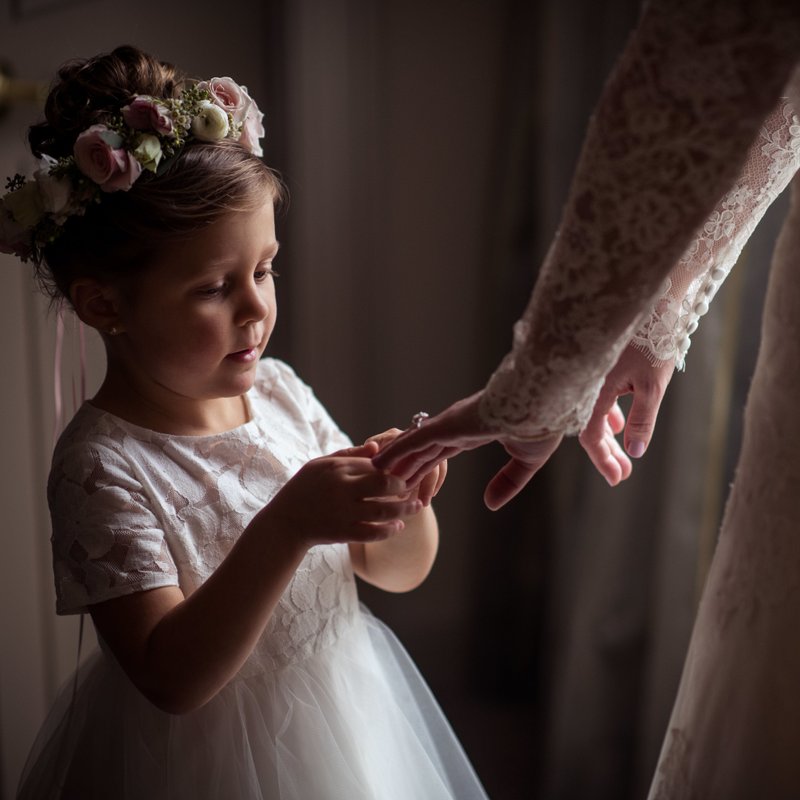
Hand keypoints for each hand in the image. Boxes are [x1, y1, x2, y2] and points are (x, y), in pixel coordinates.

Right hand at [266, 442, 420, 545]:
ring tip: (416, 508)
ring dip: (404, 510)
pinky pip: (372, 532)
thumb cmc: (304, 488)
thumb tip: (378, 447)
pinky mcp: (343, 532)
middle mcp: (341, 489)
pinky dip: (389, 530)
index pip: (375, 464)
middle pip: (384, 483)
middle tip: (412, 488)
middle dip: (403, 486)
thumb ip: (349, 454)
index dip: (393, 468)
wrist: (284, 522)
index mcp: (337, 468)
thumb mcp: (321, 464)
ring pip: (383, 510)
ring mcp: (342, 512)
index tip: (404, 471)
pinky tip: (398, 527)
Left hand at [372, 392, 562, 510]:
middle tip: (384, 483)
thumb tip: (490, 505)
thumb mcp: (526, 460)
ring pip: (414, 446)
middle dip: (404, 467)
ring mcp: (450, 424)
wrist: (546, 402)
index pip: (442, 453)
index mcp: (474, 430)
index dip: (425, 469)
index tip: (413, 484)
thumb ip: (508, 482)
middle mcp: (457, 426)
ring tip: (373, 475)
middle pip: (421, 451)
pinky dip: (396, 452)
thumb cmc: (541, 422)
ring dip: (394, 461)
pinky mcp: (448, 424)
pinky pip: (415, 441)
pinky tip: (379, 463)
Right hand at [579, 344, 673, 484]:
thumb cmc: (654, 339)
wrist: (653, 298)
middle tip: (622, 474)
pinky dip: (606, 414)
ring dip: (608, 435)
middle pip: (589, 427)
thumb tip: (634, 451)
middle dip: (607, 453)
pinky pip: (595, 397)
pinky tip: (616, 422)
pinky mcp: (598, 364)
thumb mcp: (652, 385)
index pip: (591, 435)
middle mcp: (586, 383)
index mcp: (594, 389)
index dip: (604, 460)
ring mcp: (591, 373)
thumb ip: (642, 420)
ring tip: (620, 453)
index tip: (617, 479)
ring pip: (593, 412)